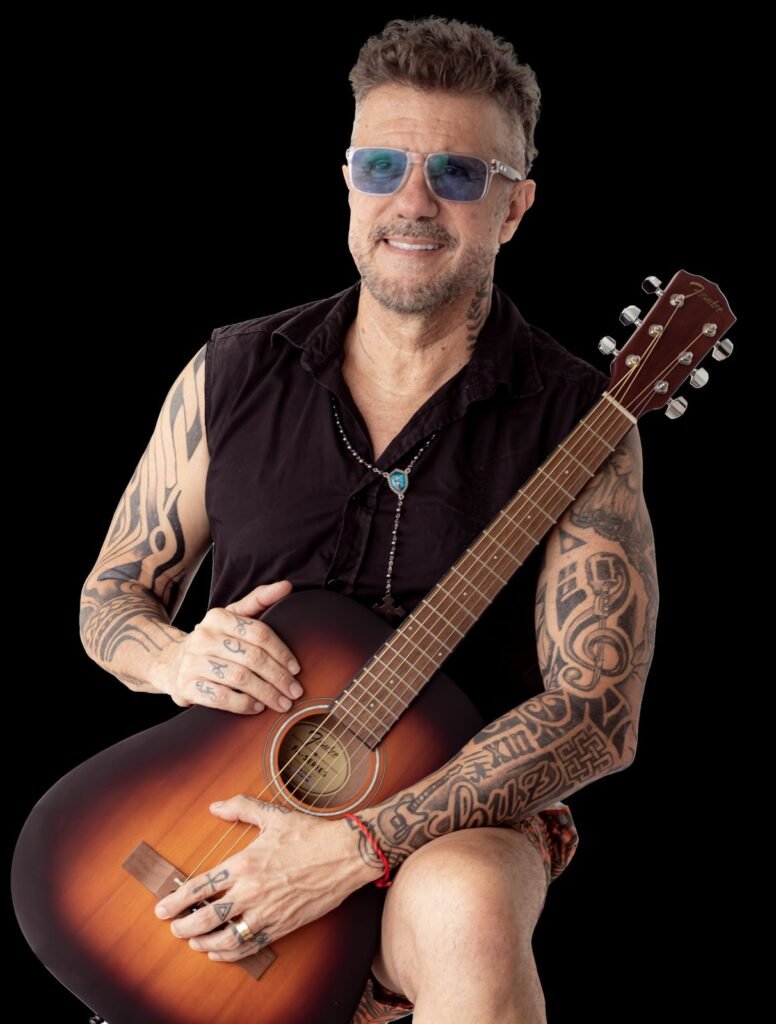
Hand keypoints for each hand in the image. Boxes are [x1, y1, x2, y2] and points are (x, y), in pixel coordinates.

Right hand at [152, 580, 301, 713]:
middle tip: (294, 691)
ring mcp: (193, 662)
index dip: (282, 652)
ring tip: (281, 703)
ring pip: (239, 678)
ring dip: (265, 693)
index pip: (260, 633)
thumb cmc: (214, 640)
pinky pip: (220, 697)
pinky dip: (242, 704)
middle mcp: (204, 637)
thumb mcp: (232, 617)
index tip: (296, 669)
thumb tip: (287, 586)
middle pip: (252, 658)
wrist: (171, 662)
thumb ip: (259, 600)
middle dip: (278, 677)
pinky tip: (256, 707)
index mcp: (218, 617)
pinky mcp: (186, 686)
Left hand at [153, 795, 381, 959]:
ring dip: (203, 944)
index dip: (176, 901)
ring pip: (224, 938)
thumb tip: (215, 806)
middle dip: (183, 927)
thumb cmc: (310, 834)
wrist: (345, 854)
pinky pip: (249, 946)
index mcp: (244, 863)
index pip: (199, 887)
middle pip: (205, 918)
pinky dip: (229, 953)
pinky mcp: (282, 926)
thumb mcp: (273, 815)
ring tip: (194, 942)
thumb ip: (241, 808)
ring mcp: (266, 911)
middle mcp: (251, 891)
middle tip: (175, 928)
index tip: (162, 909)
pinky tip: (220, 952)